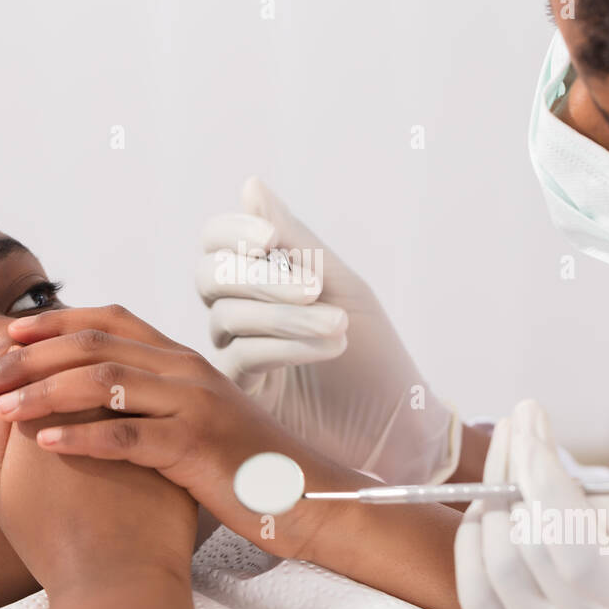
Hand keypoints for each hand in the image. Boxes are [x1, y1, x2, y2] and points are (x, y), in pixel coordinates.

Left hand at [0, 306, 348, 561]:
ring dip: (44, 392)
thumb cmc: (246, 465)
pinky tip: (45, 444)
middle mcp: (186, 371)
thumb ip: (158, 397)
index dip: (54, 323)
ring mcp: (194, 405)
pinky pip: (128, 436)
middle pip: (94, 345)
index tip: (7, 335)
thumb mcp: (199, 417)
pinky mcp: (196, 447)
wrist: (306, 497)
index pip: (109, 320)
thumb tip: (100, 393)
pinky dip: (83, 436)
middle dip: (30, 357)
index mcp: (183, 360)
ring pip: (104, 382)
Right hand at [195, 177, 459, 483]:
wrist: (396, 424)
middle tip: (316, 288)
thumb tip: (249, 184)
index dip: (234, 232)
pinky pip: (240, 357)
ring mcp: (234, 354)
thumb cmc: (373, 352)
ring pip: (228, 317)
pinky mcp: (239, 395)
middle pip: (212, 277)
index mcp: (259, 278)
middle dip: (264, 278)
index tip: (271, 239)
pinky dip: (285, 345)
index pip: (216, 240)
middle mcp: (237, 312)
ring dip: (287, 315)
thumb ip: (295, 239)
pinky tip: (328, 347)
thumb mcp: (340, 286)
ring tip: (339, 327)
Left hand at [453, 399, 608, 608]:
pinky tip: (485, 508)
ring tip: (510, 458)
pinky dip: (471, 546)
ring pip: (492, 567)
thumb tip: (569, 484)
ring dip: (490, 500)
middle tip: (522, 423)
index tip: (534, 426)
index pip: (575, 544)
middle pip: (525, 546)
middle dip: (516, 471)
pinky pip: (473, 598)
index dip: (545, 481)